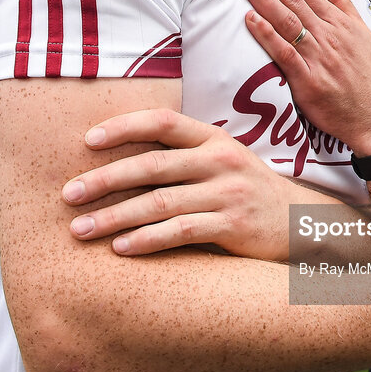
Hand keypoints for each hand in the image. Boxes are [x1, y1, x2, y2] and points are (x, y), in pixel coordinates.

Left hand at [62, 109, 304, 260]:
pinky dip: (147, 240)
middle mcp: (221, 161)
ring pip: (160, 202)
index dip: (124, 127)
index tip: (87, 140)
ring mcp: (228, 193)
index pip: (163, 122)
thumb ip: (183, 157)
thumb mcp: (223, 163)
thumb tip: (120, 161)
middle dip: (105, 179)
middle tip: (68, 194)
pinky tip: (121, 249)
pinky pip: (181, 231)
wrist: (302, 225)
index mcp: (214, 139)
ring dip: (115, 217)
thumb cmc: (248, 193)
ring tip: (80, 229)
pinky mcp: (233, 225)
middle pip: (152, 165)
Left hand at [236, 0, 370, 154]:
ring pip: (285, 20)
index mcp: (338, 21)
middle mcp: (327, 34)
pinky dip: (267, 35)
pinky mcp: (308, 80)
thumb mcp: (362, 33)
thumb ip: (342, 2)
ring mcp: (317, 56)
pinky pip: (285, 53)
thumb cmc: (368, 76)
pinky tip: (250, 19)